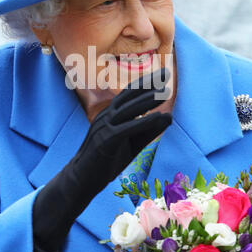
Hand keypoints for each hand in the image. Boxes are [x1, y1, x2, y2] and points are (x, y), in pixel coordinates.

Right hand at [33, 67, 172, 251]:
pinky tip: (159, 117)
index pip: (131, 93)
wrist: (82, 179)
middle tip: (167, 73)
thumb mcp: (132, 142)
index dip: (148, 82)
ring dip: (147, 99)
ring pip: (128, 109)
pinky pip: (127, 128)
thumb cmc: (107, 159)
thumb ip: (149, 130)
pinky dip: (144, 121)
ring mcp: (104, 126)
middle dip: (150, 83)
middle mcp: (106, 115)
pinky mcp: (105, 140)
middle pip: (130, 95)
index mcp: (111, 113)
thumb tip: (169, 117)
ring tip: (165, 91)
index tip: (165, 74)